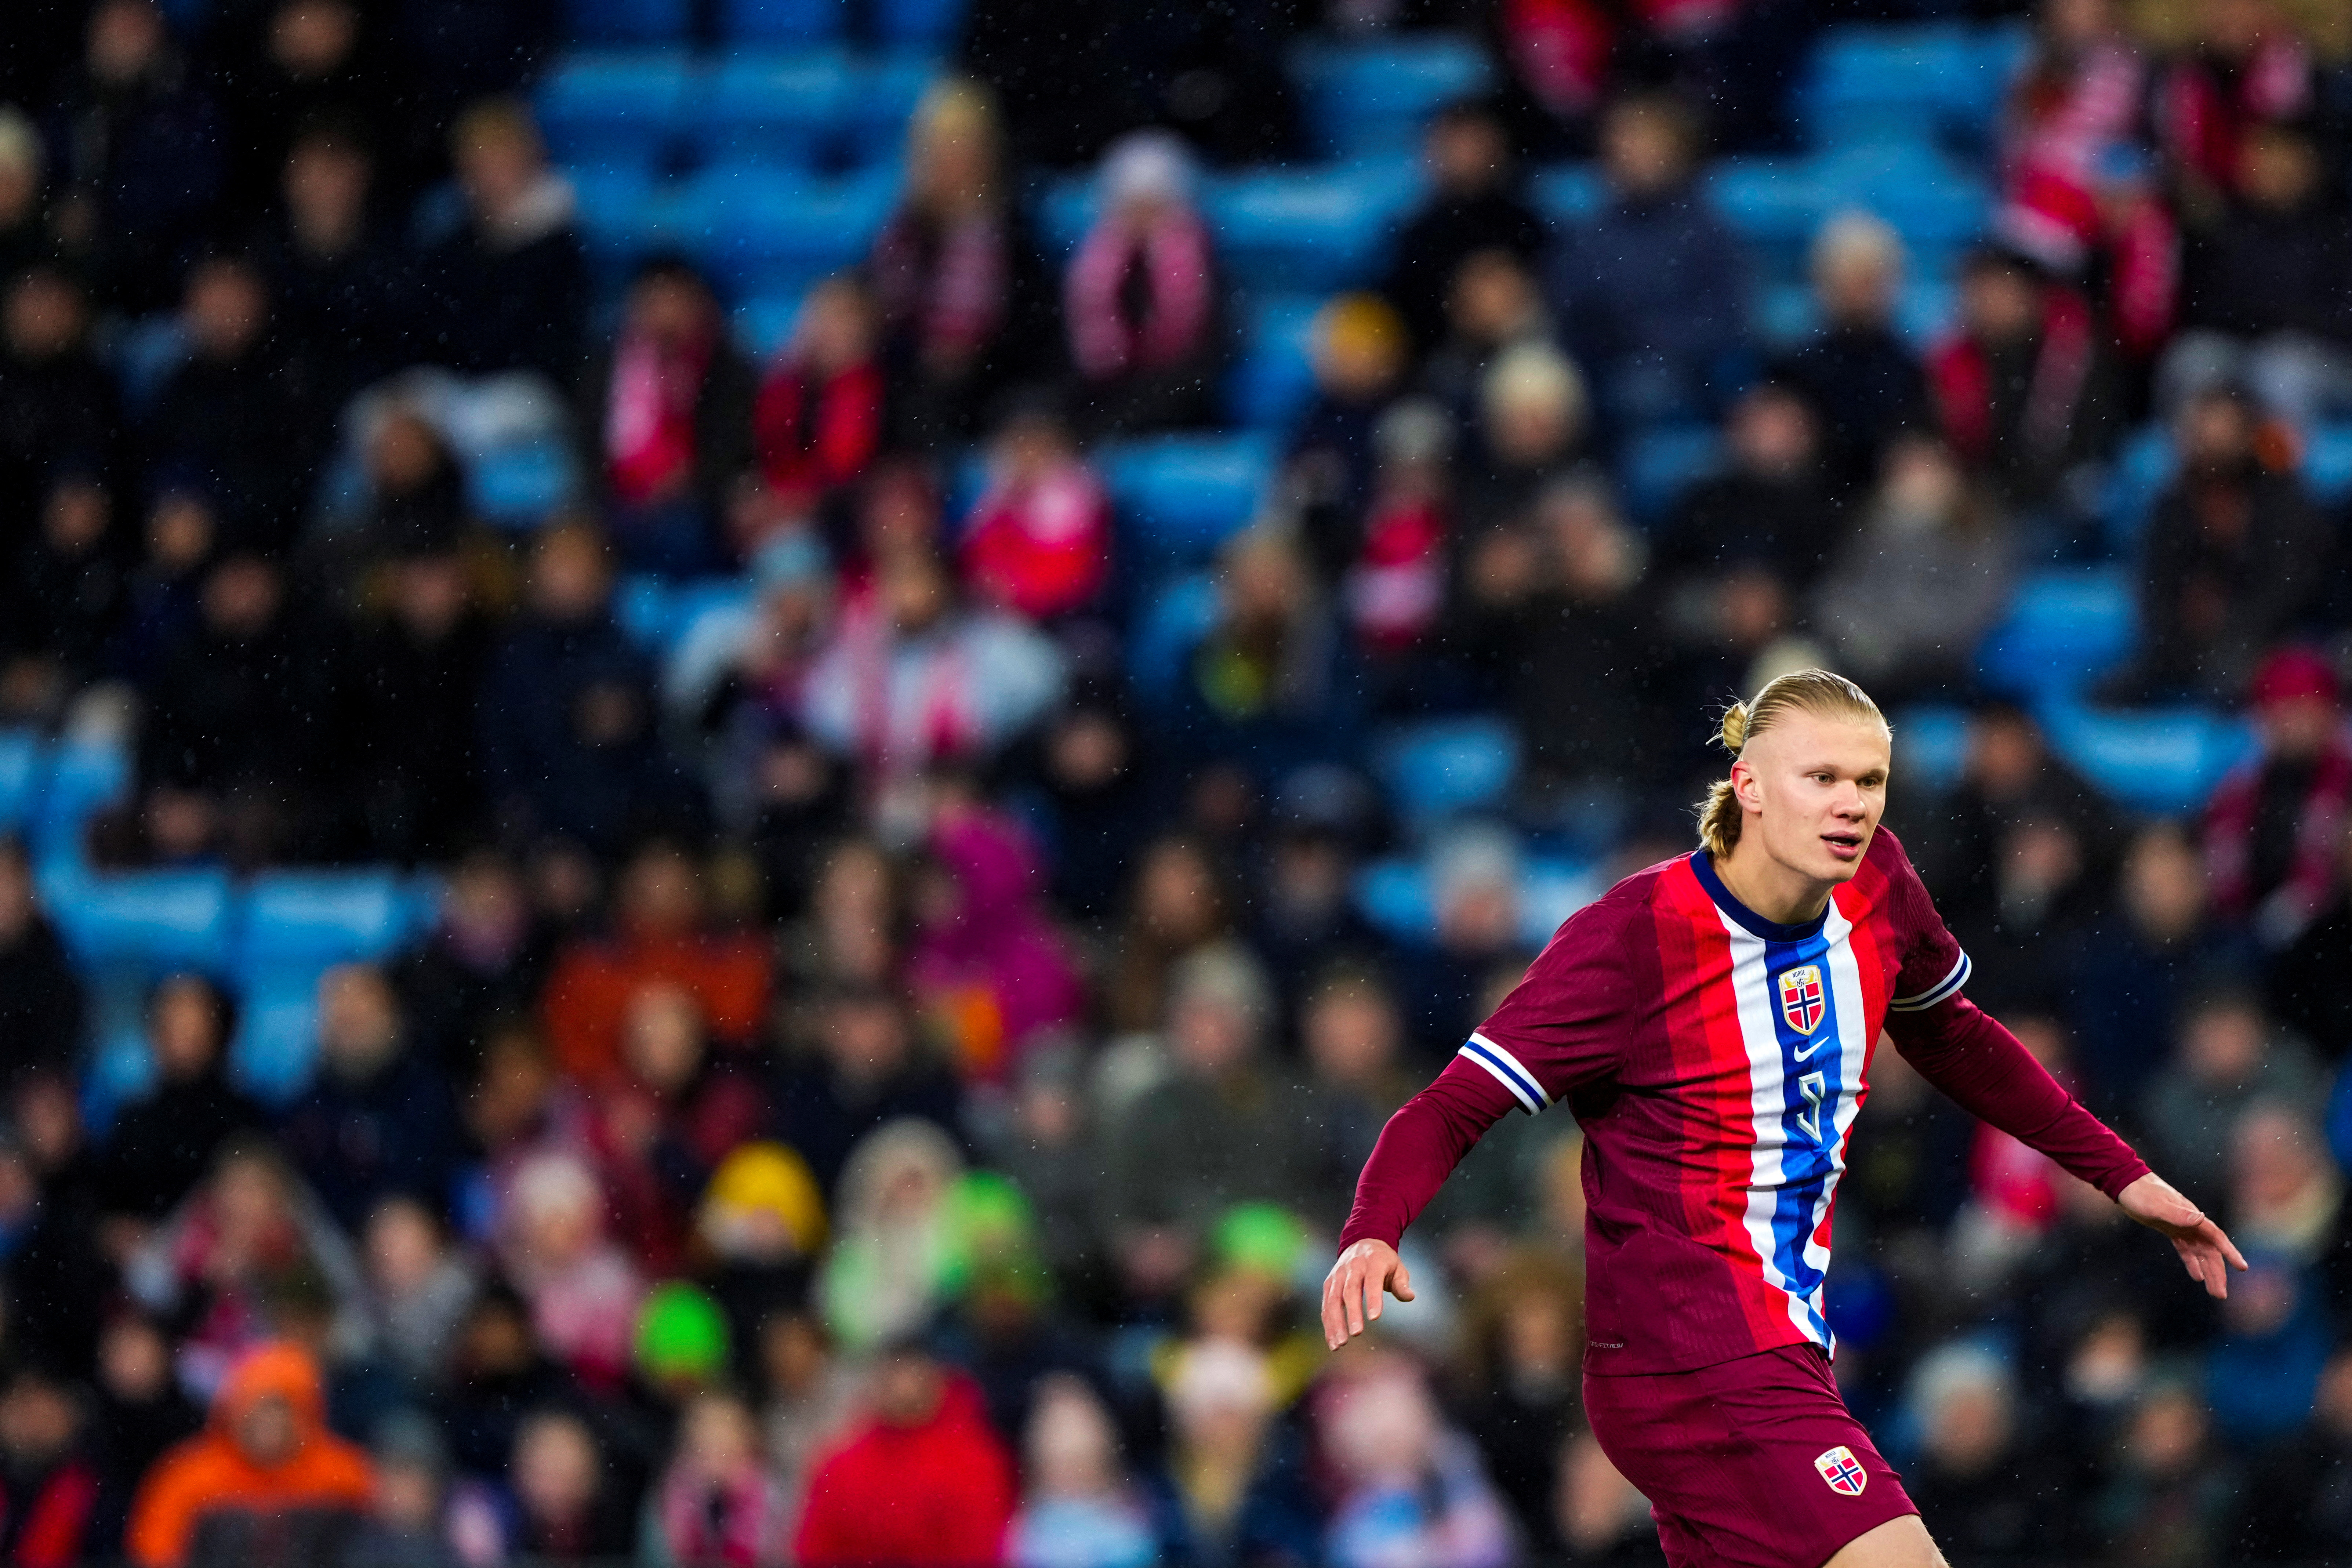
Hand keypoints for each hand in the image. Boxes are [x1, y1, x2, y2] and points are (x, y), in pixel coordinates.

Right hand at [1321, 1239, 1413, 1349]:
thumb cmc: (1383, 1261)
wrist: (1362, 1241)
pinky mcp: (1329, 1283)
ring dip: (1335, 1322)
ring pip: (1333, 1299)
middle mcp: (1352, 1267)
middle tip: (1356, 1334)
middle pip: (1350, 1291)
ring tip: (1340, 1344)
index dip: (1373, 1299)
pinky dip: (1328, 1324)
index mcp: (1372, 1262)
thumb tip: (1410, 1297)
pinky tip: (1333, 1341)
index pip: (1372, 1281)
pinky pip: (1326, 1305)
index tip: (1375, 1318)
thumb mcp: (1397, 1267)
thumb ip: (1402, 1283)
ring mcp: (1338, 1275)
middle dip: (1352, 1313)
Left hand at [2118, 1172, 2247, 1298]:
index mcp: (2193, 1217)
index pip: (2216, 1238)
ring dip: (2208, 1272)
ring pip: (2200, 1254)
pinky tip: (2198, 1277)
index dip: (2229, 1253)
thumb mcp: (2157, 1204)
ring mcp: (2183, 1228)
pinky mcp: (2171, 1231)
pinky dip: (2192, 1264)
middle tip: (2221, 1295)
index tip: (2242, 1267)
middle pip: (2210, 1252)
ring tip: (2215, 1293)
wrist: (2127, 1184)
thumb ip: (2178, 1213)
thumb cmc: (2142, 1193)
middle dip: (2218, 1273)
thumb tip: (2201, 1218)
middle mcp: (2192, 1224)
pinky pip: (2186, 1251)